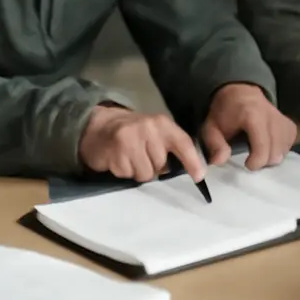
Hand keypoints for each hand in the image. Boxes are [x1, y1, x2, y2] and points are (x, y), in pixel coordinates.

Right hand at [78, 105, 205, 183]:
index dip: (192, 160)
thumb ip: (169, 147)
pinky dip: (123, 171)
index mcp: (162, 124)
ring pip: (145, 174)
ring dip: (138, 171)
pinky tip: (118, 159)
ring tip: (129, 158)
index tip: (199, 176)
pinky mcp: (116, 151)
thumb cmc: (134, 134)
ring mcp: (131, 139)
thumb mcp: (155, 134)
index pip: (182, 142)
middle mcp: (148, 128)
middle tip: (142, 156)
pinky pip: (127, 174)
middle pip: (161, 165)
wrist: (100, 126)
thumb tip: (188, 170)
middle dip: (154, 167)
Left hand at [200, 82, 296, 169]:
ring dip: (271, 157)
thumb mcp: (211, 128)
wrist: (239, 92)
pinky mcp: (289, 124)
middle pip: (275, 151)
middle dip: (263, 161)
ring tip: (258, 153)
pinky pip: (289, 144)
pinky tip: (268, 147)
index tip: (246, 164)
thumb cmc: (224, 112)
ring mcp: (283, 119)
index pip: (262, 145)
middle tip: (250, 159)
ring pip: (284, 150)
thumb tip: (220, 162)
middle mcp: (271, 115)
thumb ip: (215, 145)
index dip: (256, 161)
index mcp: (252, 113)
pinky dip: (280, 150)